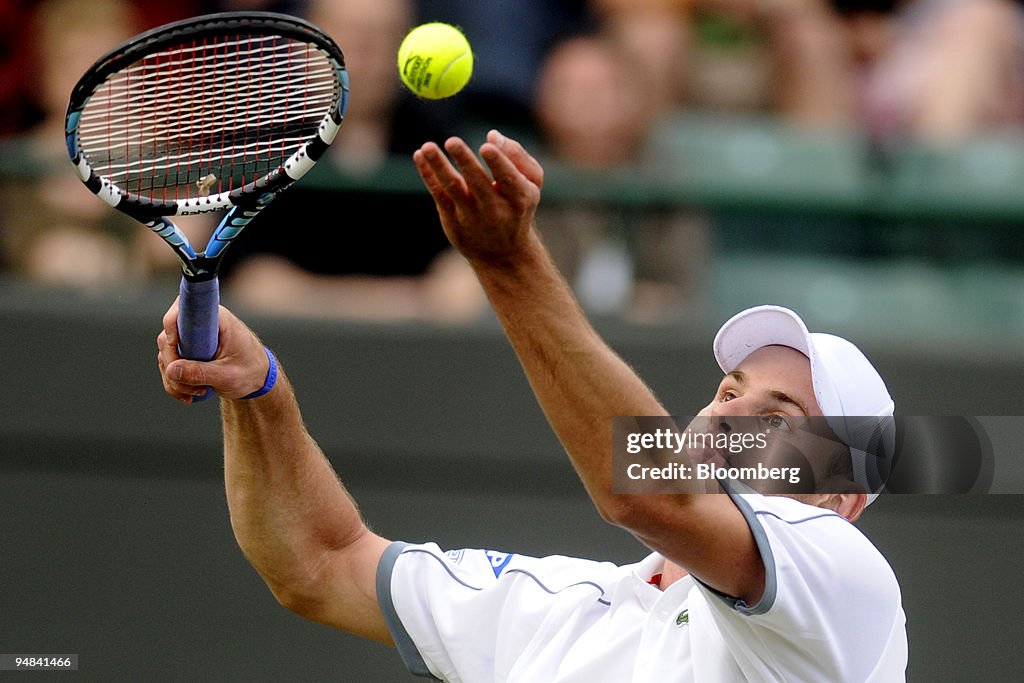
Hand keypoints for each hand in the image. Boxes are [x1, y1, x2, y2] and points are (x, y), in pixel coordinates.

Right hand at [157, 298, 269, 402]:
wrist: (258, 378)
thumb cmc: (249, 370)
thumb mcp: (227, 375)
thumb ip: (200, 372)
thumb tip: (170, 369)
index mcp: (216, 320)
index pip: (184, 308)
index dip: (172, 322)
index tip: (174, 342)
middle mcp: (199, 325)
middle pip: (168, 338)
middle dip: (173, 366)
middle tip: (192, 387)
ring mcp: (191, 339)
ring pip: (166, 355)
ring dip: (174, 379)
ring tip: (197, 392)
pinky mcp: (187, 352)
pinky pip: (170, 365)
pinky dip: (175, 382)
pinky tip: (189, 395)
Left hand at [413, 129, 543, 267]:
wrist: (503, 252)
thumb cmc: (517, 206)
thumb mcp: (531, 183)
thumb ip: (518, 156)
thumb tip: (492, 136)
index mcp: (520, 198)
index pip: (508, 178)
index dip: (498, 163)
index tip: (486, 146)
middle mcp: (495, 210)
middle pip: (478, 183)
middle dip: (465, 161)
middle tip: (452, 142)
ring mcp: (471, 217)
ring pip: (453, 188)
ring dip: (439, 166)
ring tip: (427, 147)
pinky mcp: (453, 220)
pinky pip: (439, 194)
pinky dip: (428, 175)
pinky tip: (420, 156)